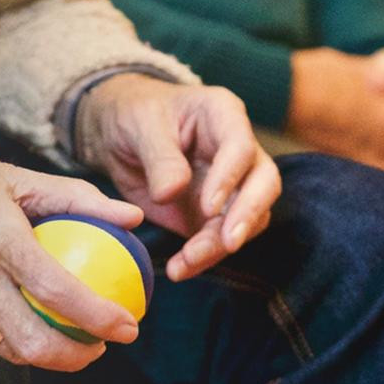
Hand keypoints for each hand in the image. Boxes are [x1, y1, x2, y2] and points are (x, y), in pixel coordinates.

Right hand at [0, 108, 142, 371]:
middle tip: (101, 345)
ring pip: (6, 349)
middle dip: (77, 357)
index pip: (57, 291)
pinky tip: (26, 323)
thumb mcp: (13, 174)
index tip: (128, 325)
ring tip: (70, 337)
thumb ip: (76, 197)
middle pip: (32, 343)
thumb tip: (132, 216)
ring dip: (45, 352)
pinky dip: (8, 338)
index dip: (100, 318)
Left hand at [75, 74, 280, 281]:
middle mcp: (238, 150)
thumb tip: (172, 193)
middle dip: (248, 215)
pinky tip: (180, 269)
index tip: (208, 206)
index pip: (241, 147)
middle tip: (228, 243)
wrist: (118, 135)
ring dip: (221, 245)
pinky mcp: (215, 214)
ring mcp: (232, 184)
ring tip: (187, 262)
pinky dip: (204, 257)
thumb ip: (159, 157)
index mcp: (223, 115)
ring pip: (248, 218)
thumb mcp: (139, 126)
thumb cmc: (134, 115)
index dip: (230, 178)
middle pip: (264, 184)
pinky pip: (221, 239)